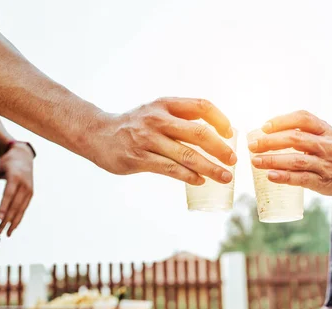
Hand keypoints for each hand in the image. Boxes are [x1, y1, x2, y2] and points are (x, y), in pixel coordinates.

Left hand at [0, 143, 33, 235]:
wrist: (24, 157)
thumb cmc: (6, 162)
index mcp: (15, 177)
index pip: (9, 194)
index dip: (4, 206)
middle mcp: (24, 185)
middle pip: (15, 205)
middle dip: (7, 219)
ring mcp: (29, 190)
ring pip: (21, 209)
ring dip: (13, 223)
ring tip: (6, 234)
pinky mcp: (31, 194)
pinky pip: (24, 209)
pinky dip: (18, 219)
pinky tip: (13, 227)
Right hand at [85, 97, 236, 184]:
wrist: (97, 134)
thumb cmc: (135, 125)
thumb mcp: (157, 112)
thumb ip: (181, 118)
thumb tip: (216, 133)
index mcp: (166, 104)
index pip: (201, 106)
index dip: (220, 119)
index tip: (230, 133)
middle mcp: (158, 119)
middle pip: (198, 133)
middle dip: (220, 148)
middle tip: (234, 161)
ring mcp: (147, 139)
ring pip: (187, 155)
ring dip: (210, 168)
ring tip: (225, 177)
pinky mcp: (139, 158)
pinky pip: (170, 169)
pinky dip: (189, 176)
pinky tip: (201, 181)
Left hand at [248, 110, 331, 195]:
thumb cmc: (331, 148)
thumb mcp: (322, 132)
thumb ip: (301, 130)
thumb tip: (264, 132)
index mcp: (325, 129)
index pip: (303, 118)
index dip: (282, 120)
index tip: (264, 127)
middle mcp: (326, 145)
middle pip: (296, 138)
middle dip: (271, 141)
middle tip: (252, 145)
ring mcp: (326, 164)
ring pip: (297, 160)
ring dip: (273, 160)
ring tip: (256, 161)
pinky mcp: (323, 182)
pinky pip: (302, 179)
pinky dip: (284, 177)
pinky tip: (270, 176)